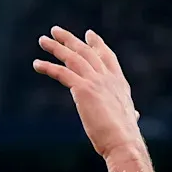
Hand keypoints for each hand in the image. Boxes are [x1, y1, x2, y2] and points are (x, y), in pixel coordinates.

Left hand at [34, 27, 141, 157]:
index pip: (107, 57)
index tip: (88, 34)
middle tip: (55, 31)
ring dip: (56, 47)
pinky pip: (62, 73)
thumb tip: (134, 115)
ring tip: (42, 40)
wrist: (123, 141)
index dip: (97, 44)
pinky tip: (36, 64)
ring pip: (73, 57)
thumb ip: (129, 113)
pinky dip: (48, 67)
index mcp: (119, 83)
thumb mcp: (128, 119)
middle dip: (70, 39)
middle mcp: (107, 78)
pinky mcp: (83, 89)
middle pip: (86, 52)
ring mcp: (96, 81)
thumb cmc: (125, 136)